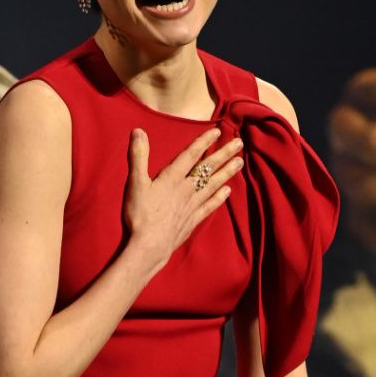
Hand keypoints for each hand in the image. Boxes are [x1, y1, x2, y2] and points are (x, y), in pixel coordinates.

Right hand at [123, 127, 242, 273]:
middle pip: (208, 168)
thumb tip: (138, 131)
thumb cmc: (140, 214)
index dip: (204, 141)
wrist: (149, 245)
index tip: (217, 131)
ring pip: (213, 184)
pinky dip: (219, 197)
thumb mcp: (136, 182)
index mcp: (172, 178)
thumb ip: (138, 156)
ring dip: (227, 172)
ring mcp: (192, 205)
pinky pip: (210, 205)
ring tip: (240, 162)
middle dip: (224, 154)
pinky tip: (228, 191)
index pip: (191, 154)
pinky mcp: (193, 220)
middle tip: (239, 143)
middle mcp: (186, 189)